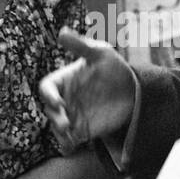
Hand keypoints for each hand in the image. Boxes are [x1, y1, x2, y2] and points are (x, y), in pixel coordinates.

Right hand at [39, 28, 136, 153]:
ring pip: (57, 127)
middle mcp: (64, 98)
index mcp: (64, 80)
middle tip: (66, 123)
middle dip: (54, 117)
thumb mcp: (100, 53)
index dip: (48, 95)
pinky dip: (68, 144)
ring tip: (69, 137)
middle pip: (50, 110)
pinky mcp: (82, 129)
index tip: (57, 101)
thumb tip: (62, 32)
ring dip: (59, 133)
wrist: (132, 90)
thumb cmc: (114, 67)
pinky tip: (73, 146)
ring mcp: (72, 115)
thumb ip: (81, 46)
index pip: (47, 87)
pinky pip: (70, 139)